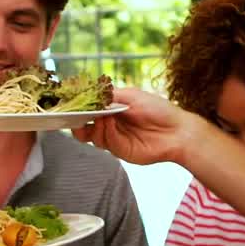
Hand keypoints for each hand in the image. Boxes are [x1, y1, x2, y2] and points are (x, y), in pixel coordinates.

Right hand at [73, 88, 204, 164]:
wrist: (177, 130)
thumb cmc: (157, 109)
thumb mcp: (131, 96)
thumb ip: (108, 96)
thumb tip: (88, 94)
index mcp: (110, 111)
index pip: (87, 111)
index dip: (77, 109)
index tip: (67, 104)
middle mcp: (109, 126)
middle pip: (84, 128)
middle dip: (76, 123)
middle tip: (74, 116)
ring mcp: (114, 140)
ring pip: (93, 137)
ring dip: (94, 125)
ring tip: (100, 115)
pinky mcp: (122, 151)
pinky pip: (108, 142)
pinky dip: (106, 131)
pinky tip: (109, 122)